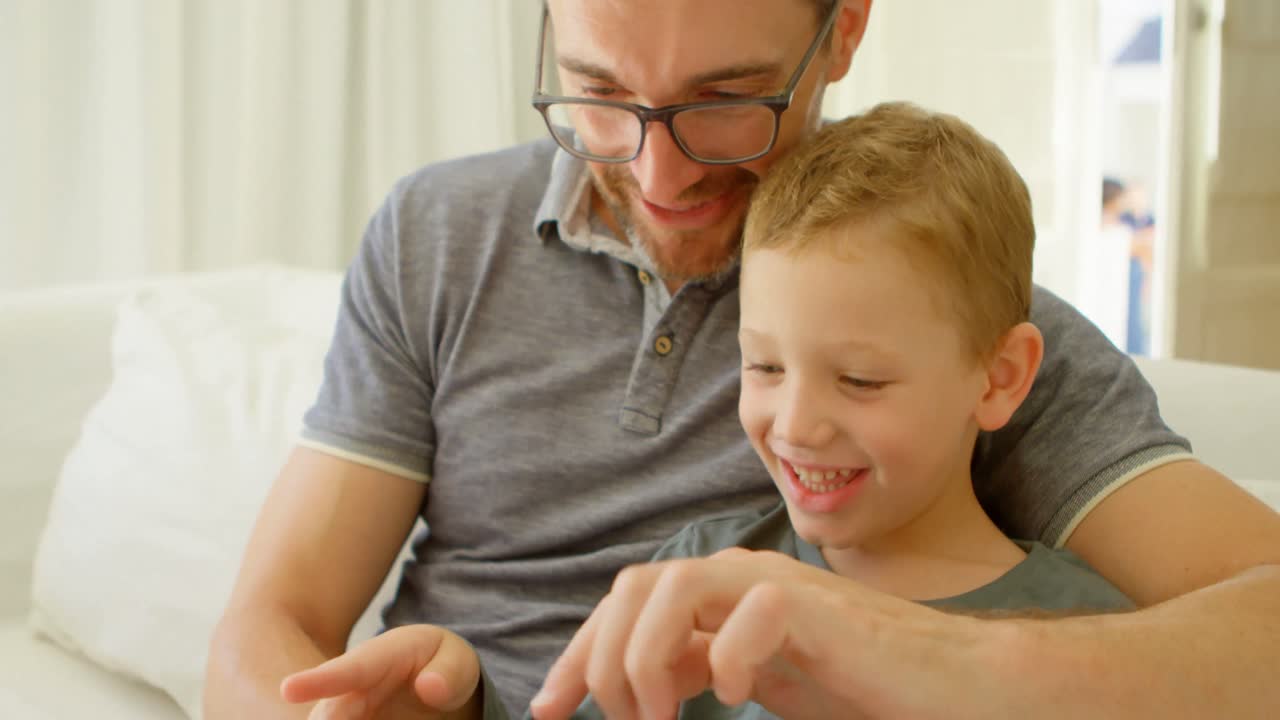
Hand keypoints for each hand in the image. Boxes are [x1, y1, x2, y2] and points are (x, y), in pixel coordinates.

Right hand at [281, 624, 482, 719]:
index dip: (320, 680)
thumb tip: (430, 688)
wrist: (428, 683)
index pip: (351, 669)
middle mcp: (353, 689)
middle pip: (329, 712)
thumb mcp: (456, 661)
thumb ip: (449, 672)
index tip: (289, 689)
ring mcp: (347, 714)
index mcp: (380, 658)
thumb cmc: (441, 666)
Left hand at [530, 548, 1000, 719]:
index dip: (578, 655)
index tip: (549, 709)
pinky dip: (727, 659)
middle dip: (601, 657)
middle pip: (633, 588)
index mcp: (720, 600)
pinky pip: (750, 615)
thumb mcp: (757, 681)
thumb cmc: (857, 684)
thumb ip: (701, 667)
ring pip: (674, 587)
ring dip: (648, 657)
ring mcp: (777, 588)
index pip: (624, 606)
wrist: (951, 683)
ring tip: (661, 715)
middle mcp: (740, 580)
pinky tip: (737, 697)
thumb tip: (636, 689)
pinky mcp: (816, 608)